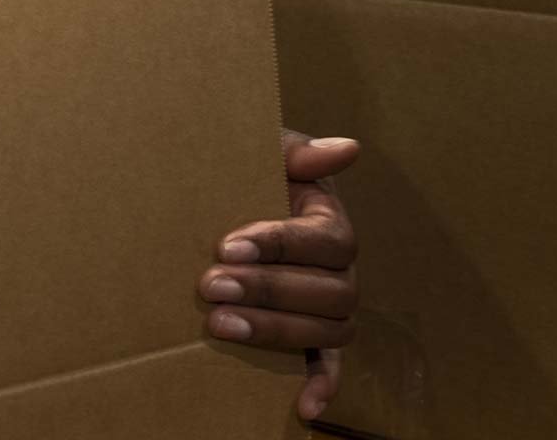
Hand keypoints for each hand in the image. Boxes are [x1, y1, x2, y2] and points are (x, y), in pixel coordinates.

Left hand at [203, 131, 359, 423]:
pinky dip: (322, 386)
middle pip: (329, 291)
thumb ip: (295, 152)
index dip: (279, 244)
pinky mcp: (313, 339)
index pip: (324, 240)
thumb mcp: (263, 153)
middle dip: (268, 291)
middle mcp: (340, 269)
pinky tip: (303, 406)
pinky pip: (330, 366)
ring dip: (276, 331)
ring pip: (327, 330)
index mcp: (329, 221)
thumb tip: (346, 148)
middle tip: (210, 286)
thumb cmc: (244, 174)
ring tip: (219, 324)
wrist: (220, 197)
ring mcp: (329, 307)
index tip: (227, 246)